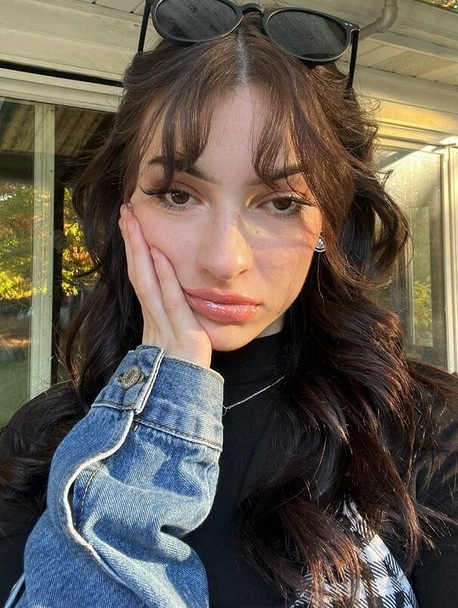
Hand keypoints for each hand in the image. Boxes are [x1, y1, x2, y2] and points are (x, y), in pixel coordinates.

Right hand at [118, 204, 211, 367]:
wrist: (183, 396)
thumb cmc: (181, 366)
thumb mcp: (175, 334)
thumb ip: (174, 313)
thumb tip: (175, 289)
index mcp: (153, 312)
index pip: (140, 274)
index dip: (134, 248)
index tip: (130, 223)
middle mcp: (154, 313)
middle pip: (137, 270)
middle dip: (131, 240)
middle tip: (125, 211)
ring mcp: (164, 322)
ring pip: (146, 280)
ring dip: (139, 249)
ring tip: (133, 221)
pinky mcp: (182, 332)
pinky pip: (171, 301)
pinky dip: (165, 277)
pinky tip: (160, 255)